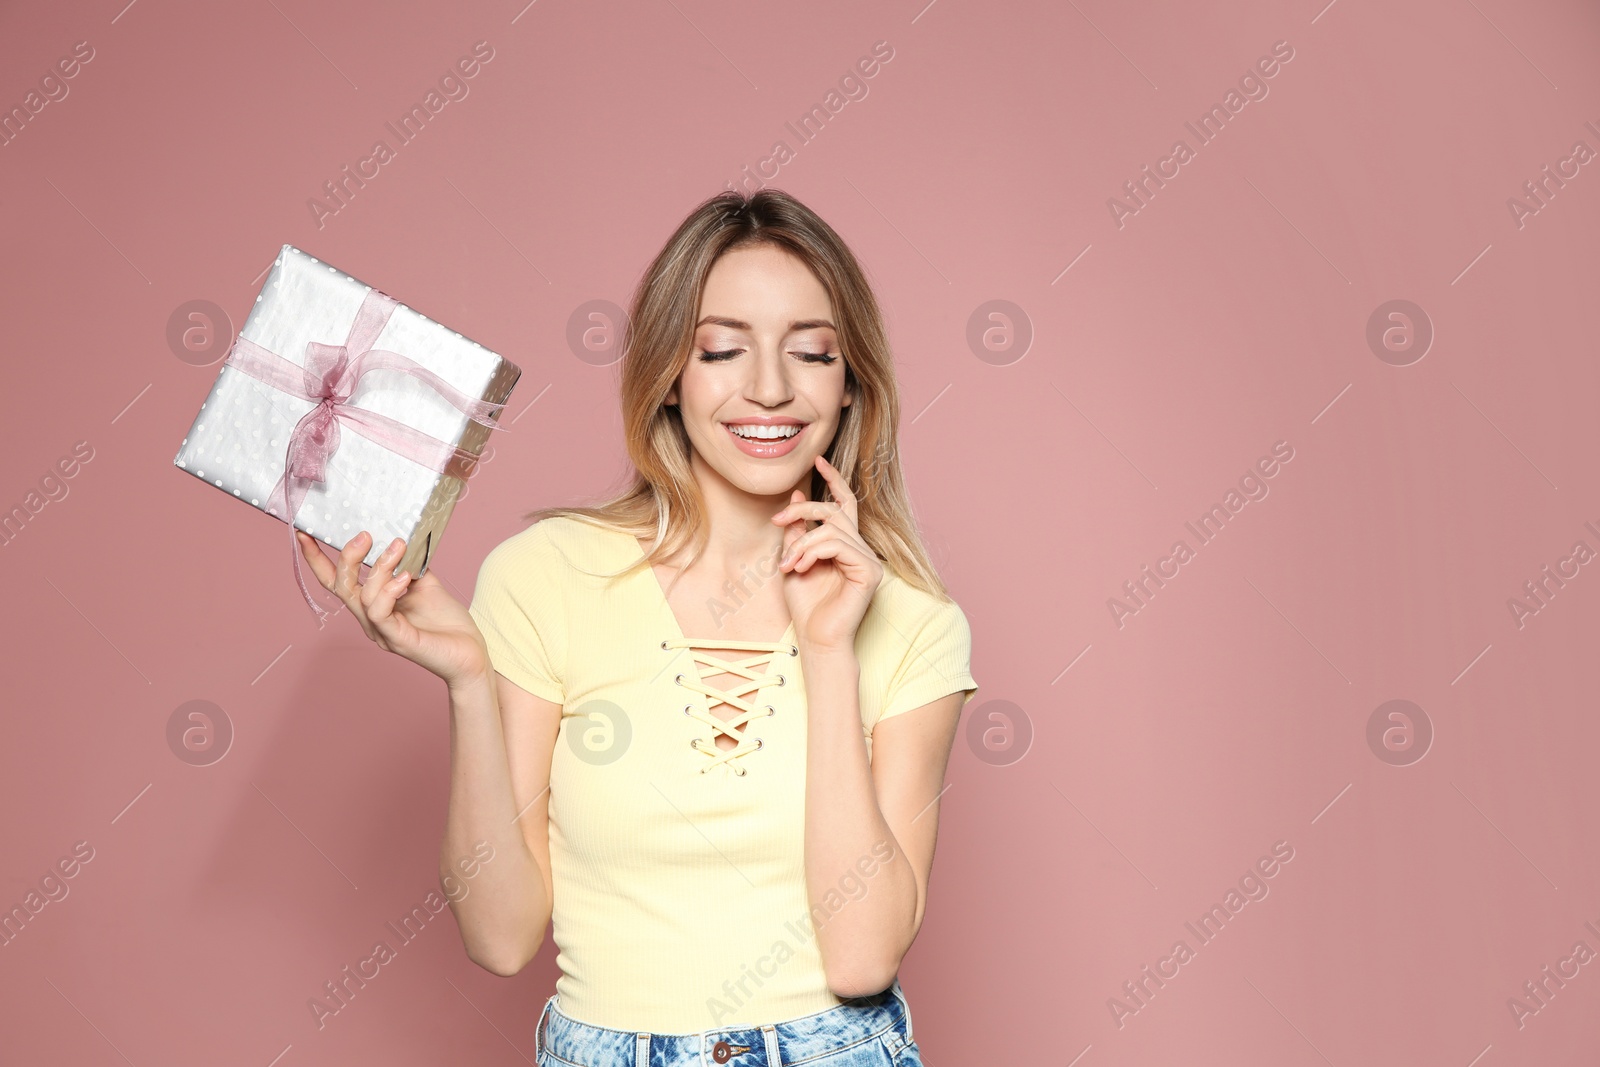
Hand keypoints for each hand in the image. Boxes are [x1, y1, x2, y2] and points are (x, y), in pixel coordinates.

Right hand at [297, 529, 489, 687]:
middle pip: (342, 587)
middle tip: (365, 535)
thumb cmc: (448, 623)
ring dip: (379, 567)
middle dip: (347, 557)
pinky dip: (388, 589)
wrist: (471, 654)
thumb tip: (397, 540)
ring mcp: (381, 632)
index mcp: (374, 607)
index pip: (338, 583)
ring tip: (399, 548)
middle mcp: (371, 620)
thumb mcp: (425, 584)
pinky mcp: (396, 640)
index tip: (305, 534)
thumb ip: (407, 565)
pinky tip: (405, 577)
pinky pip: (379, 612)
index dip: (318, 560)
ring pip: (362, 595)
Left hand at [771, 455, 883, 653]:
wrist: (815, 637)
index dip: (834, 480)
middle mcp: (860, 548)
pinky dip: (813, 552)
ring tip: (787, 564)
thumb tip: (799, 492)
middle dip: (803, 509)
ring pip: (832, 529)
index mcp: (845, 544)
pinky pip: (838, 546)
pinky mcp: (869, 571)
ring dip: (802, 543)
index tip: (818, 460)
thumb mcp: (792, 558)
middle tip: (776, 520)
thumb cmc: (805, 604)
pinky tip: (800, 568)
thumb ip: (797, 529)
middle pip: (835, 510)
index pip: (844, 504)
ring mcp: (868, 559)